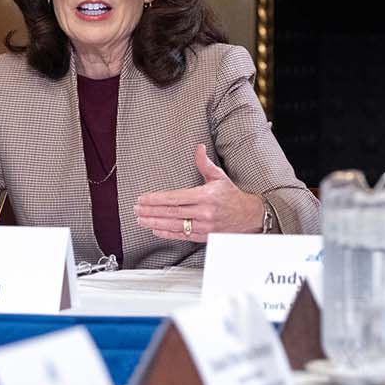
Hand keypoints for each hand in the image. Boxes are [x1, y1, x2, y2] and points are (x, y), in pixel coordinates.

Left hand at [133, 145, 265, 241]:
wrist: (248, 216)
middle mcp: (204, 213)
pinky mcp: (203, 237)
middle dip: (150, 211)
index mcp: (205, 196)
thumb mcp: (219, 176)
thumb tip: (198, 148)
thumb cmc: (231, 196)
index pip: (175, 198)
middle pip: (170, 212)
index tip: (143, 198)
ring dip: (154, 222)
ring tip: (140, 219)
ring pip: (174, 225)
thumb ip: (205, 163)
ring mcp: (203, 227)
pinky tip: (155, 229)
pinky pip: (181, 236)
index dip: (156, 199)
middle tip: (136, 209)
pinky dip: (166, 233)